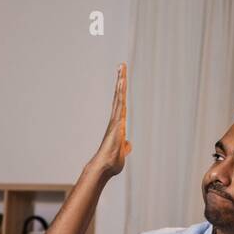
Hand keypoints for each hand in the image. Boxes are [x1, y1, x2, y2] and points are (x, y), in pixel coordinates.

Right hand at [83, 63, 131, 178]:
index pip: (121, 104)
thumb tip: (128, 144)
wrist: (105, 168)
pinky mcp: (116, 124)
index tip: (122, 78)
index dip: (121, 91)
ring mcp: (115, 121)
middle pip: (119, 96)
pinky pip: (120, 106)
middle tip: (121, 65)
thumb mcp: (122, 152)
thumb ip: (125, 146)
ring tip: (122, 69)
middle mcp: (116, 120)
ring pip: (119, 98)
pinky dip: (120, 94)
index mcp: (119, 124)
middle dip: (120, 81)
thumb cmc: (111, 162)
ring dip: (120, 83)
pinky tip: (122, 84)